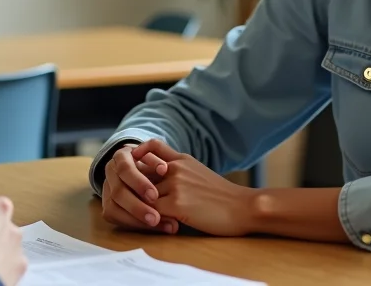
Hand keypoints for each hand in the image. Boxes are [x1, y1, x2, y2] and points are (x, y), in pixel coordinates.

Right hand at [100, 139, 174, 233]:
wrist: (140, 169)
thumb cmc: (151, 162)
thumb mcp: (156, 157)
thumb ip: (158, 162)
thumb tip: (164, 169)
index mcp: (121, 157)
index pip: (125, 169)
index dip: (138, 183)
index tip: (154, 196)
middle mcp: (110, 173)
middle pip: (117, 192)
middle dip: (137, 207)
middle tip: (155, 218)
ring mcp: (106, 190)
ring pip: (112, 208)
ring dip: (135, 219)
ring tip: (156, 225)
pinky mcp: (107, 206)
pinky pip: (114, 218)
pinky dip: (132, 224)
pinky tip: (150, 228)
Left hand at [137, 141, 256, 236]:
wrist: (243, 207)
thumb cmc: (223, 195)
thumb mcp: (199, 172)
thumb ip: (179, 170)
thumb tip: (158, 175)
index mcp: (181, 159)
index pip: (152, 146)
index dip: (138, 154)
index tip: (132, 165)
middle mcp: (175, 168)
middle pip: (141, 173)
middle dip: (133, 186)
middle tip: (127, 197)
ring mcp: (175, 184)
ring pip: (143, 194)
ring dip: (140, 206)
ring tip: (140, 216)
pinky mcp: (176, 203)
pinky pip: (151, 211)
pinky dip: (149, 219)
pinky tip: (155, 224)